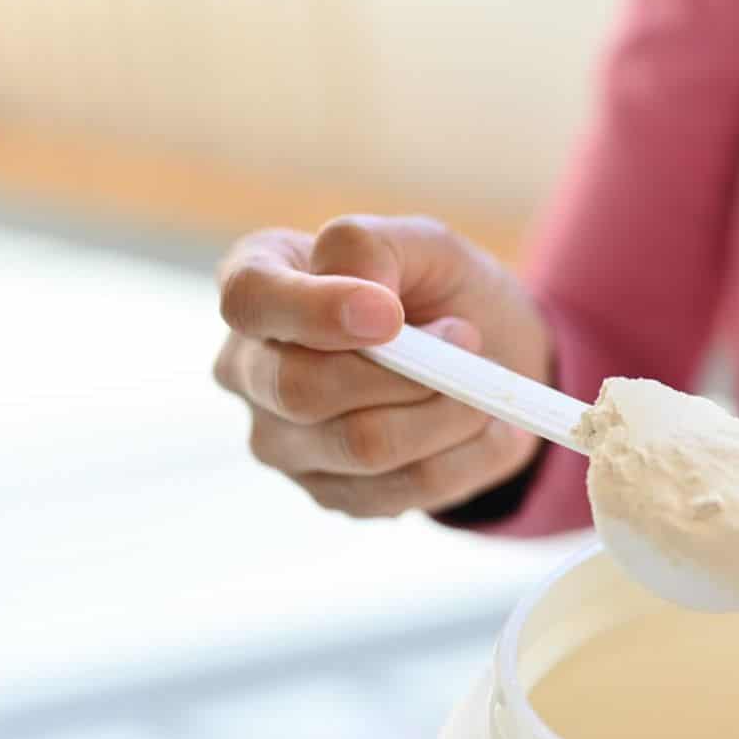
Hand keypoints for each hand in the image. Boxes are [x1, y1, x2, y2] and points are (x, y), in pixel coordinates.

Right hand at [213, 215, 548, 517]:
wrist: (490, 360)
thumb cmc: (439, 291)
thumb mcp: (423, 245)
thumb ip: (375, 248)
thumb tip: (360, 287)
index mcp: (257, 284)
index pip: (248, 300)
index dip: (315, 311)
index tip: (391, 315)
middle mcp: (249, 370)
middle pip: (303, 390)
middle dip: (408, 370)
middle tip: (468, 338)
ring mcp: (283, 442)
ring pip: (365, 445)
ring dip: (450, 411)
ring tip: (482, 382)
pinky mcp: (333, 494)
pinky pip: (410, 486)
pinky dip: (471, 453)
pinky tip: (487, 425)